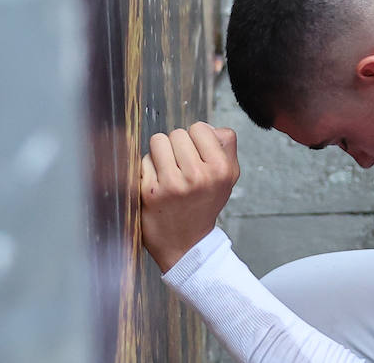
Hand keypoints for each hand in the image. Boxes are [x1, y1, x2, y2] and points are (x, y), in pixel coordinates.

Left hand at [140, 124, 239, 272]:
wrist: (187, 246)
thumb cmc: (205, 205)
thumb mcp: (228, 177)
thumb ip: (226, 145)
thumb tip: (207, 127)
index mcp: (220, 169)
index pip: (200, 128)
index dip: (196, 138)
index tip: (196, 154)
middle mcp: (197, 176)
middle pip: (178, 133)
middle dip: (177, 146)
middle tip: (181, 166)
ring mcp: (172, 184)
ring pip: (159, 141)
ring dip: (161, 153)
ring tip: (169, 171)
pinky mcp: (150, 192)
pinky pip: (145, 160)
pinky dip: (149, 168)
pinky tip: (158, 184)